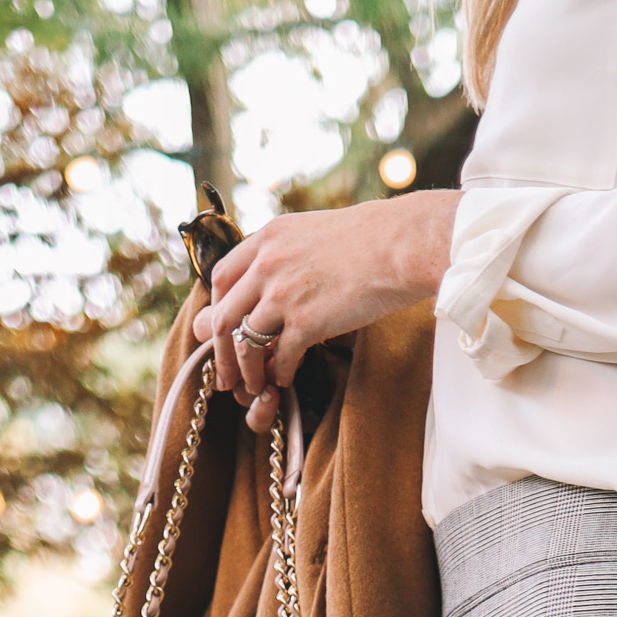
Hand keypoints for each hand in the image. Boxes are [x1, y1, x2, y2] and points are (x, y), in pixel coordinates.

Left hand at [193, 192, 460, 434]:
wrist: (400, 245)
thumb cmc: (371, 239)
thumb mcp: (314, 232)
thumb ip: (287, 253)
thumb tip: (278, 276)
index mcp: (268, 238)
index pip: (222, 276)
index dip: (216, 308)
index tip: (222, 329)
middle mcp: (267, 263)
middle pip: (223, 314)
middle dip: (220, 349)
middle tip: (224, 372)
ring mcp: (284, 293)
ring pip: (245, 341)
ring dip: (247, 370)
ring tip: (255, 385)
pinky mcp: (307, 321)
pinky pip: (281, 357)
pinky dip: (280, 374)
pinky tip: (286, 381)